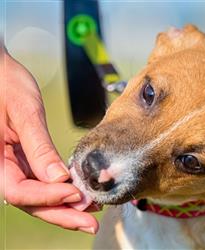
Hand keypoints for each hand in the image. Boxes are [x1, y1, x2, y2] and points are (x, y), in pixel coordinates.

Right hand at [2, 49, 98, 233]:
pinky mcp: (23, 161)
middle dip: (63, 214)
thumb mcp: (25, 114)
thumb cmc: (6, 84)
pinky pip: (41, 182)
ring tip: (92, 213)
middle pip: (31, 201)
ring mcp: (12, 166)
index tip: (78, 195)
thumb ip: (39, 148)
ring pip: (38, 196)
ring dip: (65, 207)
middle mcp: (1, 168)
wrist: (0, 71)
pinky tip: (81, 195)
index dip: (50, 197)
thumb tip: (60, 179)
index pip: (21, 191)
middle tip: (92, 223)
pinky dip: (61, 191)